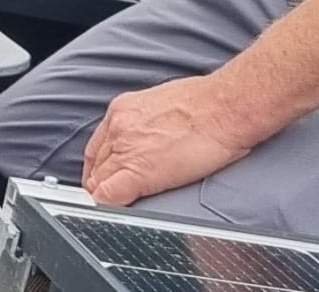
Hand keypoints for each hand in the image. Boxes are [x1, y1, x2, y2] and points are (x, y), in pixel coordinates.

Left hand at [82, 75, 257, 204]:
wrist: (223, 108)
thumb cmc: (206, 105)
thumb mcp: (161, 104)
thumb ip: (145, 122)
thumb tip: (147, 138)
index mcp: (122, 110)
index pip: (98, 145)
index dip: (99, 165)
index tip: (103, 177)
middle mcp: (118, 127)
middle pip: (95, 164)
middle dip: (97, 182)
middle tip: (103, 197)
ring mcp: (126, 148)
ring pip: (98, 181)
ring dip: (102, 195)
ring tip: (112, 207)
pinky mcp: (139, 171)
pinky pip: (109, 194)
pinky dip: (107, 206)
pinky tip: (113, 213)